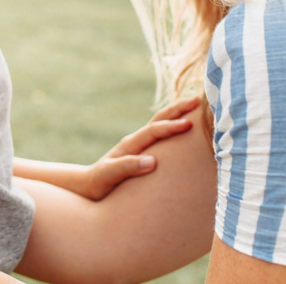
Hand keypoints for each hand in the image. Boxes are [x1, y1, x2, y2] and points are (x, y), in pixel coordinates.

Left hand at [85, 95, 202, 199]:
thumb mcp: (109, 175)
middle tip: (198, 101)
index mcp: (130, 144)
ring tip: (194, 106)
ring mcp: (139, 144)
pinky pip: (160, 134)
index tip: (188, 124)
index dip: (171, 126)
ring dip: (176, 113)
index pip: (154, 131)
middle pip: (158, 119)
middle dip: (177, 109)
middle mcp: (135, 140)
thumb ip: (127, 167)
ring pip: (160, 124)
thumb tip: (152, 161)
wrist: (88, 184)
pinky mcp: (142, 151)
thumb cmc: (98, 182)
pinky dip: (172, 125)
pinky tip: (182, 127)